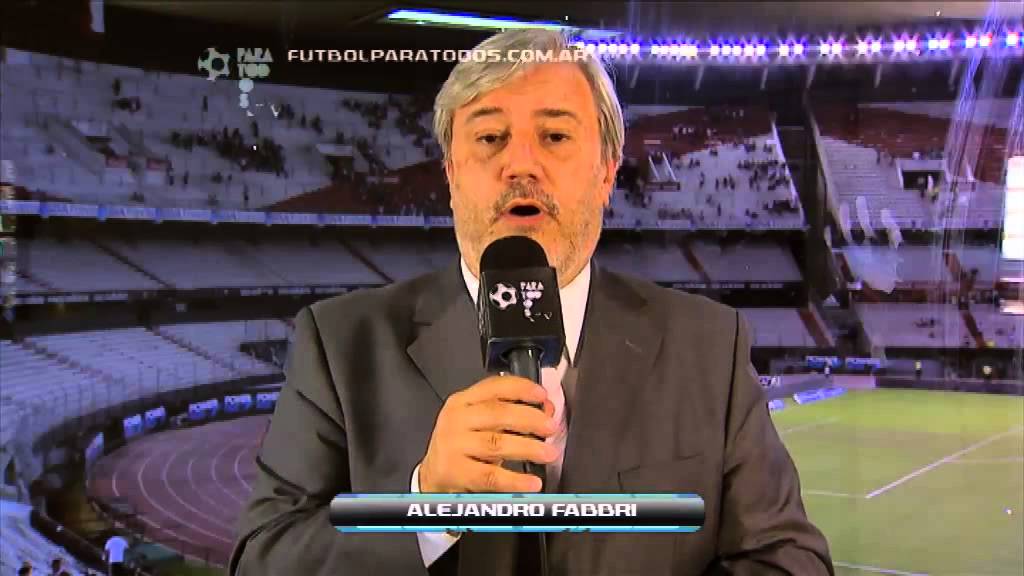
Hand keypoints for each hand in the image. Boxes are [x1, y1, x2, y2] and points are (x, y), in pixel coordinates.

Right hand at [418, 374, 557, 492]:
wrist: (432, 476)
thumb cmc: (461, 446)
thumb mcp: (480, 424)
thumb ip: (510, 414)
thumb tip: (546, 412)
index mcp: (463, 402)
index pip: (493, 387)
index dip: (521, 388)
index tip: (542, 395)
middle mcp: (456, 419)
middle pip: (497, 414)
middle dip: (529, 419)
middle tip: (550, 427)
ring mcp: (453, 445)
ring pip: (496, 443)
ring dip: (527, 447)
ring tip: (547, 453)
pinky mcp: (454, 471)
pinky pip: (490, 476)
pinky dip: (514, 479)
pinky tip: (531, 482)